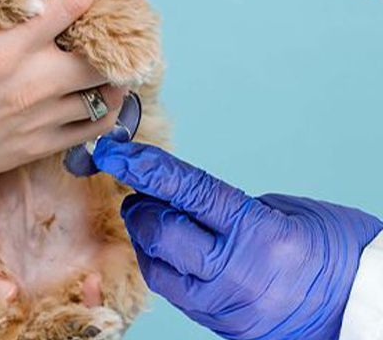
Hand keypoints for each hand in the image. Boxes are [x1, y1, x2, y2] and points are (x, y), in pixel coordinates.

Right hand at [0, 0, 125, 206]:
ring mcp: (41, 120)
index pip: (72, 1)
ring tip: (108, 46)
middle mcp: (33, 85)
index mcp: (7, 49)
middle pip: (105, 52)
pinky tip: (100, 89)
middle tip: (112, 5)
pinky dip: (108, 106)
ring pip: (108, 93)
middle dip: (118, 23)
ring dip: (115, 65)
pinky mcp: (41, 146)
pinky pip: (95, 128)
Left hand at [93, 139, 382, 339]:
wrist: (367, 308)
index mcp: (260, 234)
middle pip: (161, 234)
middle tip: (139, 186)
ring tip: (154, 217)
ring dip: (147, 239)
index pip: (187, 193)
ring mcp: (229, 309)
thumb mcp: (281, 211)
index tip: (115, 150)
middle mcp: (239, 275)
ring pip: (159, 269)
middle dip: (141, 206)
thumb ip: (225, 207)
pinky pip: (177, 296)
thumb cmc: (335, 249)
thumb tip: (176, 198)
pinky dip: (165, 267)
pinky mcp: (225, 330)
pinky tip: (172, 250)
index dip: (146, 167)